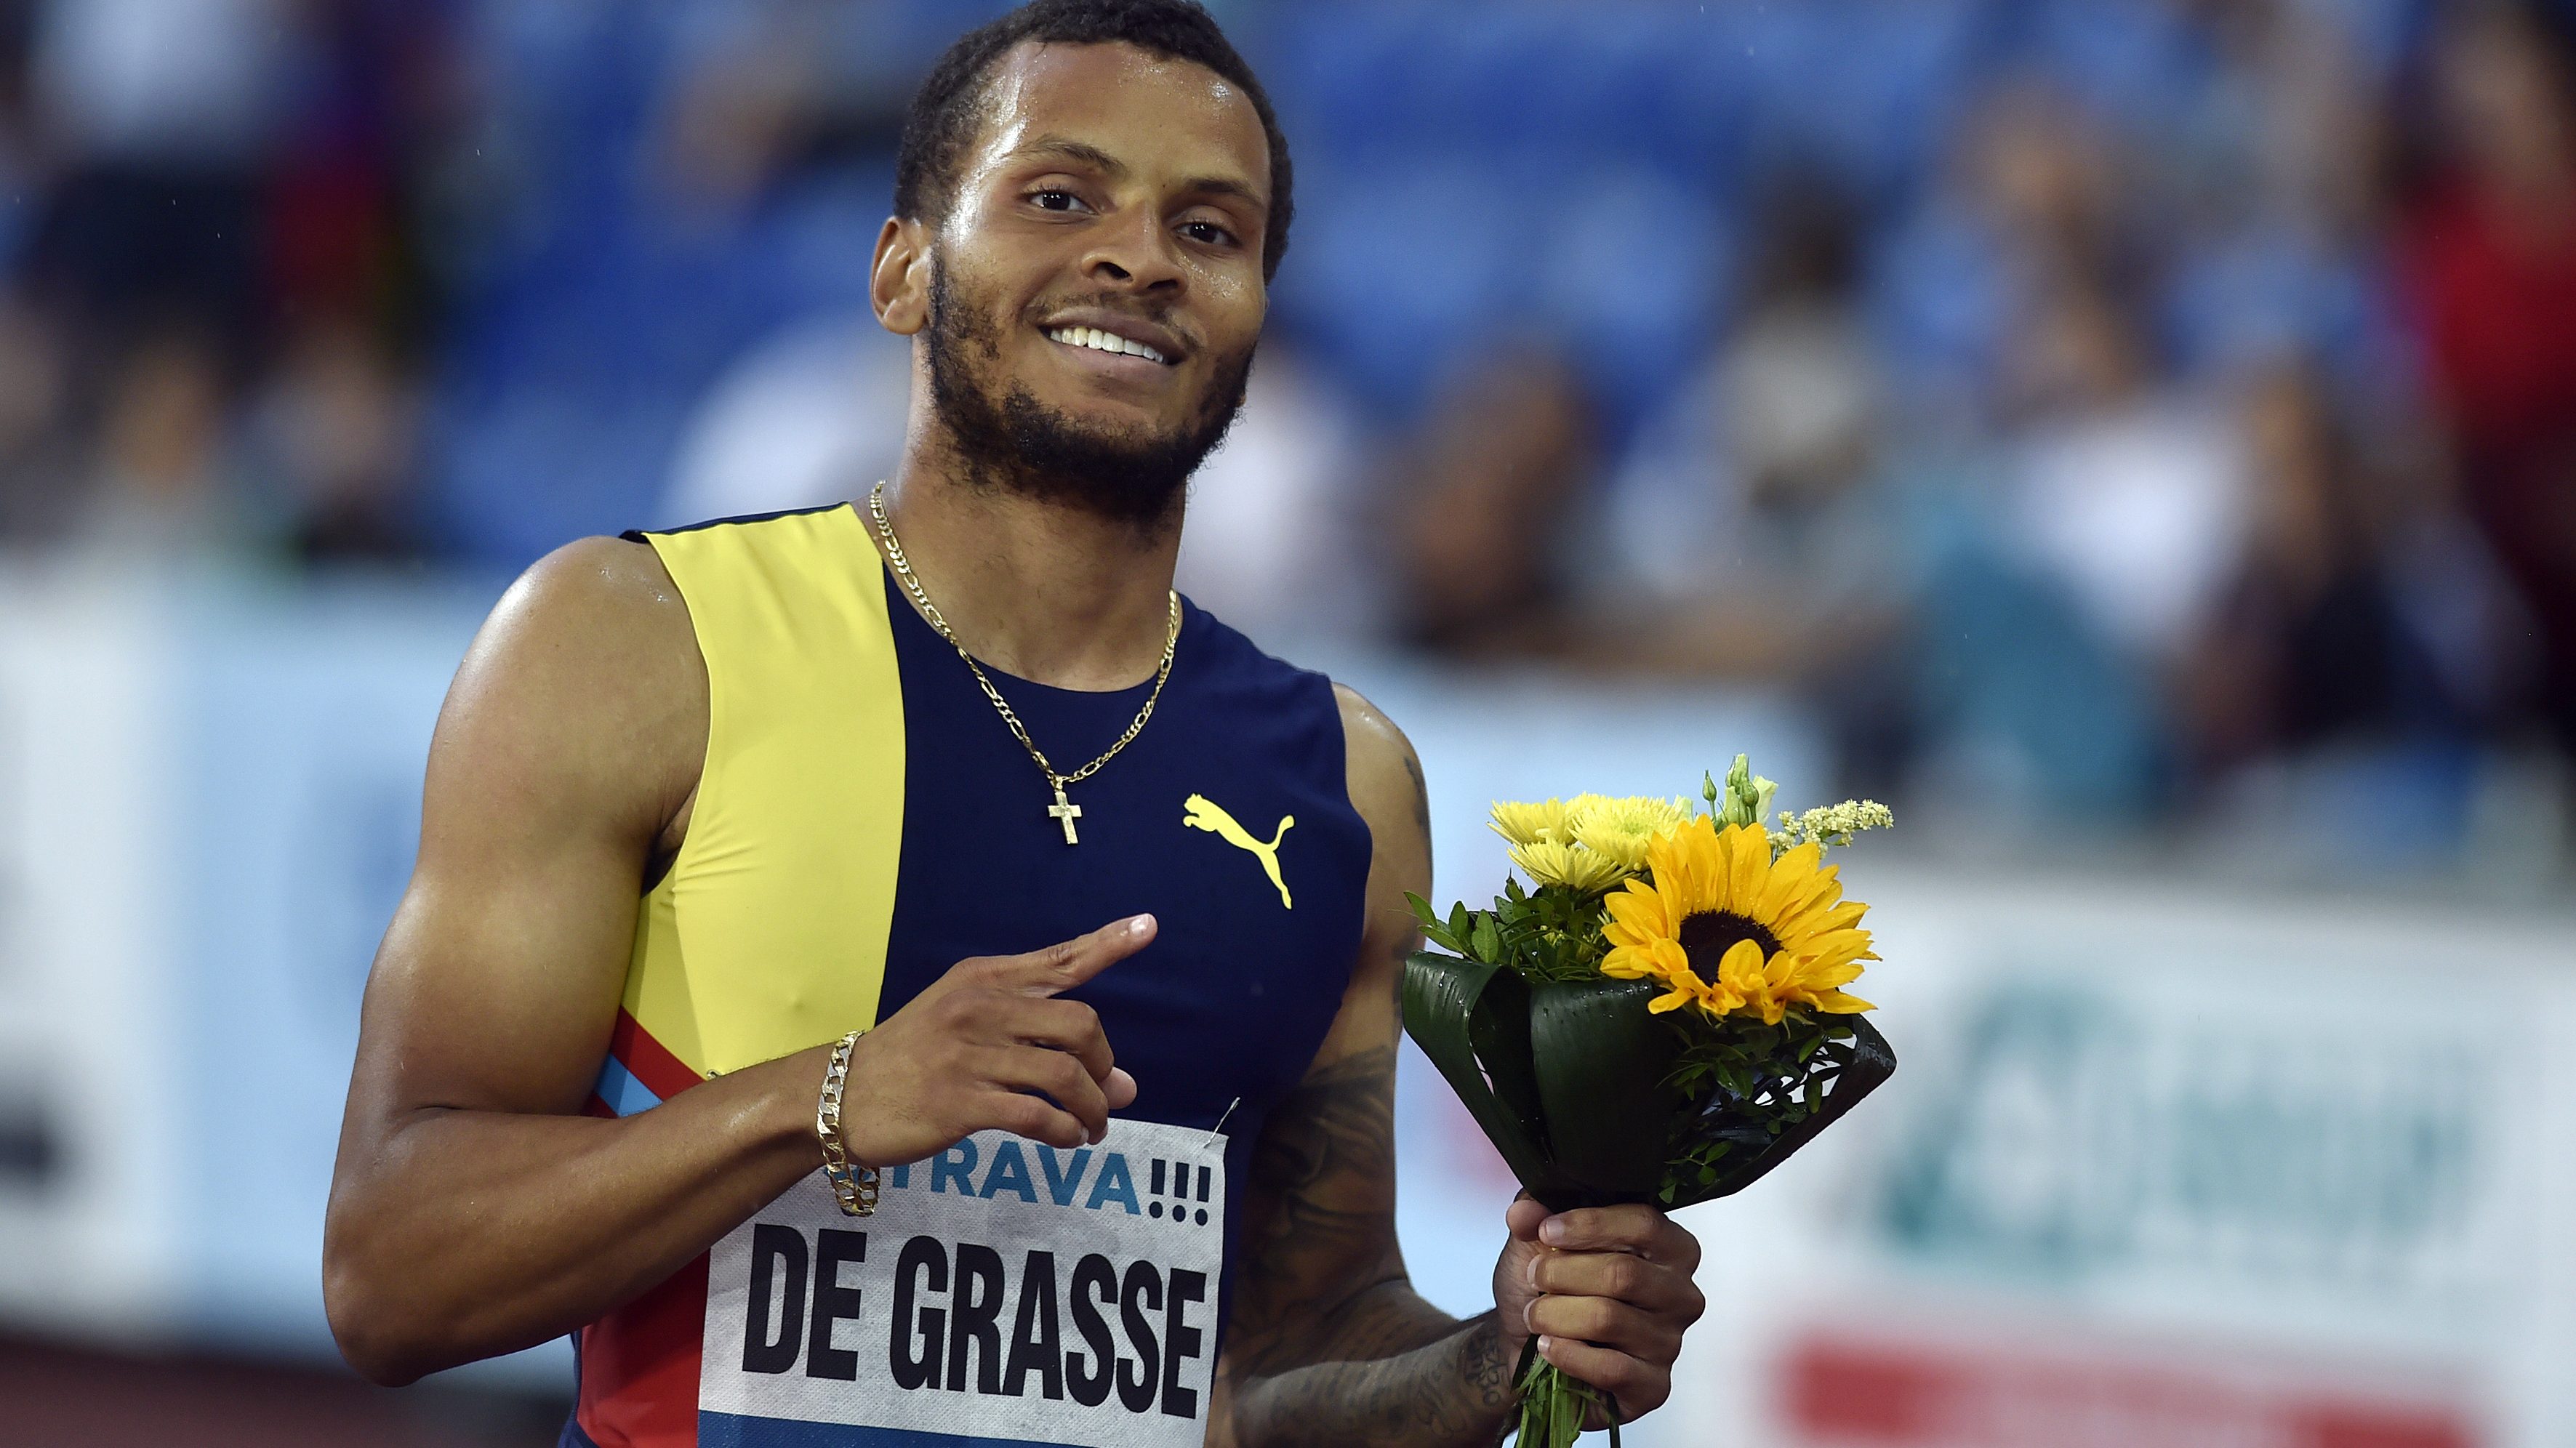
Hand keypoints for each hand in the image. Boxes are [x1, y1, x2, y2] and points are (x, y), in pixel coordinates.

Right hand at [836, 914, 1152, 1164]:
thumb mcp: (965, 1025)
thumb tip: (1123, 1084)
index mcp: (982, 979)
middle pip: (1079, 1025)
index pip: (1059, 959)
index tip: (1148, 926)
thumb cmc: (912, 1059)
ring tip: (1092, 1128)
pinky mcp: (959, 1102)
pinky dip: (1065, 1131)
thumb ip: (1040, 1044)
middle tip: (1101, 1093)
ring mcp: (969, 1054)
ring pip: (1064, 1075)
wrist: (839, 1095)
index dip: (1109, 943)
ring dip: (1092, 1108)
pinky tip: (1066, 1139)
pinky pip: (1036, 1115)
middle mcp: (979, 1007)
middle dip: (1102, 1065)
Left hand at [1490, 1193, 1705, 1426]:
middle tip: (1534, 1276)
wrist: (1532, 1345)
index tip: (1547, 1230)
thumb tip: (1524, 1211)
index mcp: (1670, 1248)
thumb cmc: (1551, 1284)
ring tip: (1534, 1313)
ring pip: (1609, 1318)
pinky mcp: (1654, 1387)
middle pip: (1624, 1274)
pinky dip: (1567, 1354)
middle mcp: (1682, 1294)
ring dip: (1555, 1313)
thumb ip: (1535, 1216)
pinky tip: (1547, 1346)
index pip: (1645, 1224)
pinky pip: (1610, 1368)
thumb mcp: (1537, 1240)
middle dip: (1563, 1273)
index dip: (1591, 1224)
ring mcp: (1671, 1343)